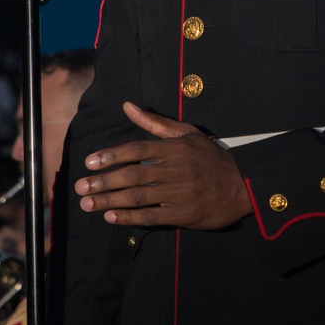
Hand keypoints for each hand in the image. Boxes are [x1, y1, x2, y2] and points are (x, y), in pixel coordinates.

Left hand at [74, 101, 251, 229]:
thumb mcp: (187, 134)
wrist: (243, 186)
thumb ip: (156, 122)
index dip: (112, 156)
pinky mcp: (183, 214)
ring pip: (139, 196)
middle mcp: (174, 169)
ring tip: (89, 204)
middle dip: (104, 181)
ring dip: (111, 201)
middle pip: (133, 174)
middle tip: (81, 187)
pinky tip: (112, 218)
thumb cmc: (212, 158)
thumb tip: (128, 106)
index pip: (137, 149)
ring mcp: (179, 192)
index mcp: (174, 148)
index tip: (90, 163)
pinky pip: (152, 216)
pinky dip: (131, 218)